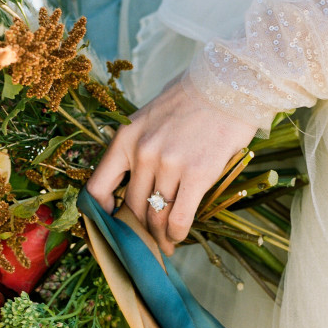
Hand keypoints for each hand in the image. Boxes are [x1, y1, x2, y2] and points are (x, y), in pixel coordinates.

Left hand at [87, 76, 257, 254]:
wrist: (229, 83)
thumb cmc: (192, 98)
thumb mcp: (151, 116)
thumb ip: (138, 145)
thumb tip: (135, 182)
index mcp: (125, 138)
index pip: (98, 187)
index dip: (101, 214)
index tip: (111, 225)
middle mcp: (142, 152)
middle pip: (132, 207)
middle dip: (139, 230)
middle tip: (146, 242)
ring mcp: (169, 164)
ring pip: (156, 216)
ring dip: (159, 236)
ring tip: (165, 245)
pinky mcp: (197, 174)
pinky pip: (179, 217)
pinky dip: (177, 233)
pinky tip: (179, 236)